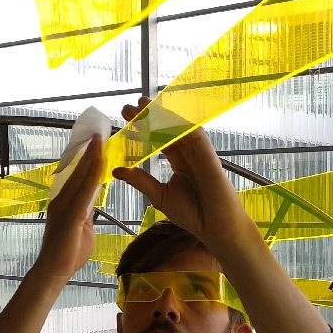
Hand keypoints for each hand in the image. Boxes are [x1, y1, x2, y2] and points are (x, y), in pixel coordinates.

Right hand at [33, 135, 104, 280]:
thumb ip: (86, 214)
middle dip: (89, 151)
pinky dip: (92, 173)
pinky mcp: (70, 213)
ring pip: (80, 175)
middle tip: (98, 132)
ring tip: (99, 138)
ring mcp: (64, 204)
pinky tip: (99, 161)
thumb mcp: (82, 228)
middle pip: (78, 171)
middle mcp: (62, 198)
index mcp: (65, 202)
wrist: (54, 271)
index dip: (87, 160)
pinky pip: (84, 189)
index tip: (96, 144)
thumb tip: (91, 204)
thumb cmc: (69, 254)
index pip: (78, 177)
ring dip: (91, 156)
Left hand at [112, 97, 252, 247]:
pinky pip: (194, 135)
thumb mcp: (159, 196)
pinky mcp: (208, 155)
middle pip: (166, 129)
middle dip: (148, 116)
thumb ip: (140, 181)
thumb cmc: (192, 214)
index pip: (158, 140)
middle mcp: (188, 153)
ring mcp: (199, 153)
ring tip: (142, 104)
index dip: (143, 128)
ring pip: (178, 128)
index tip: (125, 118)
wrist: (215, 228)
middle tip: (127, 107)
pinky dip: (181, 123)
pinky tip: (165, 113)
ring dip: (161, 115)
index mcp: (178, 162)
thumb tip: (117, 170)